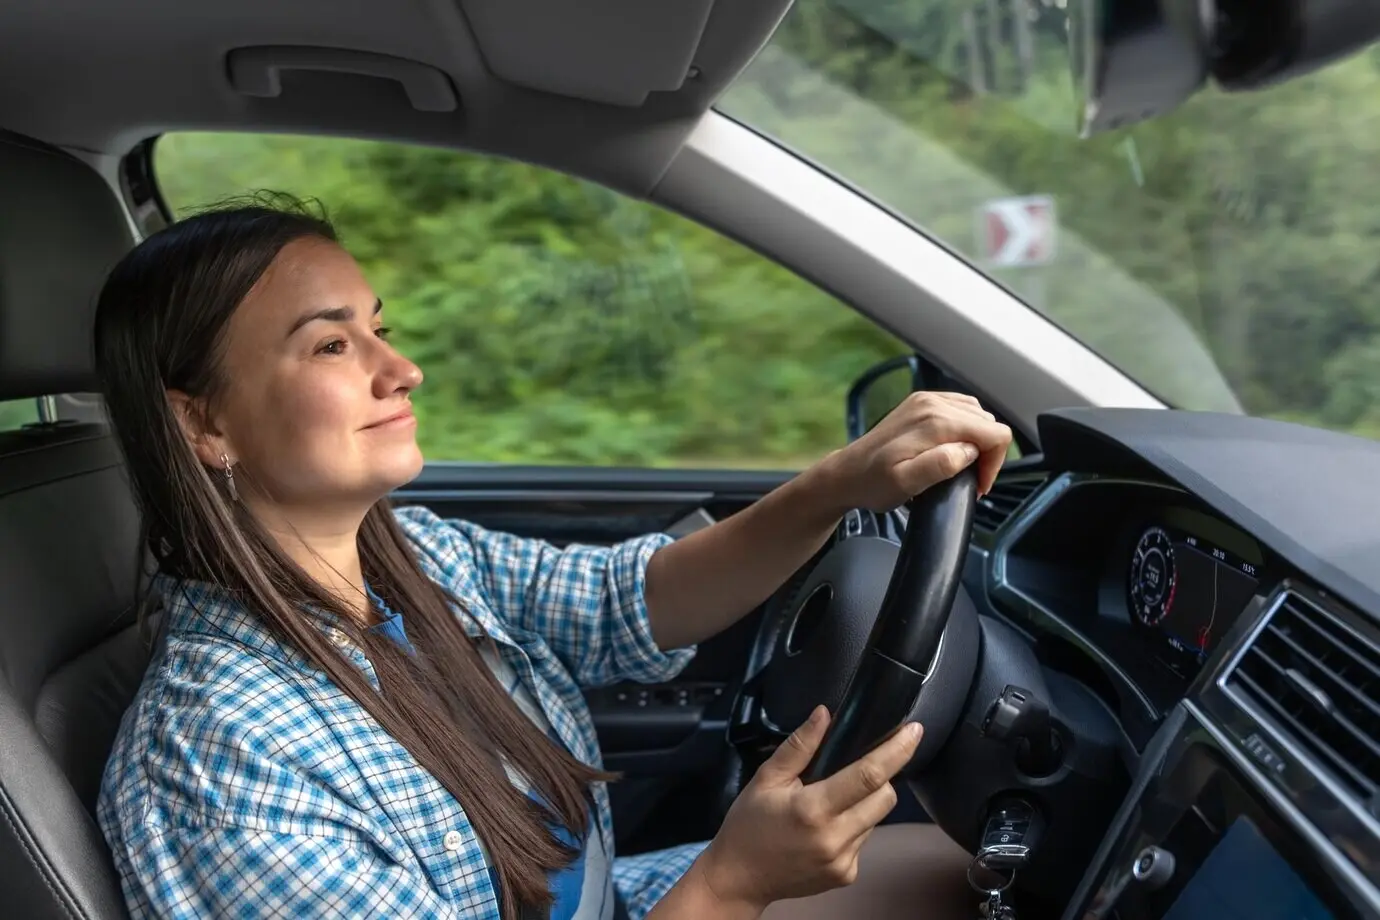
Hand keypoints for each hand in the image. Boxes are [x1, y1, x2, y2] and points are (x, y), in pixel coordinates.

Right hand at [695, 705, 922, 911]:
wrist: (739, 879)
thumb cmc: (749, 824)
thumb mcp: (766, 778)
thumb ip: (799, 746)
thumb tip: (824, 714)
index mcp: (813, 809)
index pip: (869, 775)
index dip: (897, 751)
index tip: (914, 731)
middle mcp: (834, 838)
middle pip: (885, 798)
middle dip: (880, 777)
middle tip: (852, 771)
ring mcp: (844, 861)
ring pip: (877, 818)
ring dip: (863, 804)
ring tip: (829, 804)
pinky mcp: (846, 875)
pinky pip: (865, 840)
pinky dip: (853, 827)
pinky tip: (825, 829)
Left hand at [826, 391, 1011, 511]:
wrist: (846, 473)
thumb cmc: (872, 483)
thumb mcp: (906, 483)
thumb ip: (941, 465)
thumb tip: (968, 450)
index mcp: (935, 421)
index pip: (995, 433)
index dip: (994, 462)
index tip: (978, 484)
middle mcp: (933, 403)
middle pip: (989, 422)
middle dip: (987, 453)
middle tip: (969, 479)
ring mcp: (927, 400)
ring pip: (978, 415)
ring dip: (978, 442)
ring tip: (961, 466)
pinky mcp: (921, 404)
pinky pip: (960, 410)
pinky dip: (965, 430)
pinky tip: (952, 449)